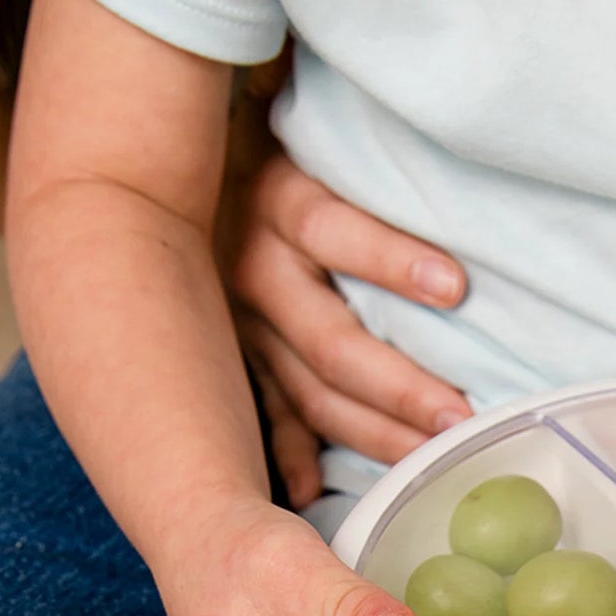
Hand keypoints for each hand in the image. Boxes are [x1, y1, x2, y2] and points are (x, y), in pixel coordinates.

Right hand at [228, 154, 472, 506]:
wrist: (154, 153)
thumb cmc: (274, 133)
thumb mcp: (310, 125)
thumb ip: (363, 138)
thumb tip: (436, 129)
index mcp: (276, 200)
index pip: (335, 230)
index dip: (391, 257)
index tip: (456, 284)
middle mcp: (252, 268)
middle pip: (331, 340)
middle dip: (399, 385)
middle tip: (460, 416)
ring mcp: (240, 322)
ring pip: (310, 391)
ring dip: (372, 431)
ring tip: (433, 458)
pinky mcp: (234, 354)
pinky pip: (268, 415)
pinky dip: (290, 456)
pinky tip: (316, 491)